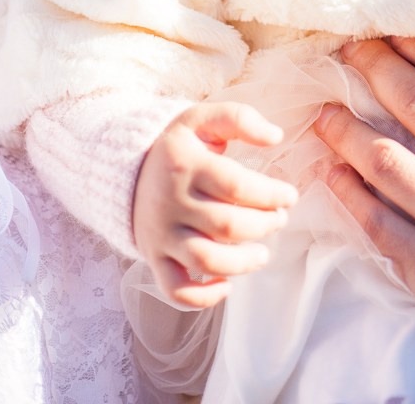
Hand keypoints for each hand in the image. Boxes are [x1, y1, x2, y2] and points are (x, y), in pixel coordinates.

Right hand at [133, 101, 296, 307]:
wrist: (125, 170)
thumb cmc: (178, 146)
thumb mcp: (202, 119)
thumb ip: (239, 118)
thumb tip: (276, 136)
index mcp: (185, 164)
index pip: (236, 185)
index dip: (270, 194)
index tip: (289, 196)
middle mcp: (171, 201)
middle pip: (227, 225)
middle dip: (264, 226)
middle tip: (280, 219)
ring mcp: (161, 233)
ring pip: (204, 260)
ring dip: (242, 264)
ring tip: (263, 254)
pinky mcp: (154, 257)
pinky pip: (175, 290)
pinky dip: (203, 298)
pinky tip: (227, 287)